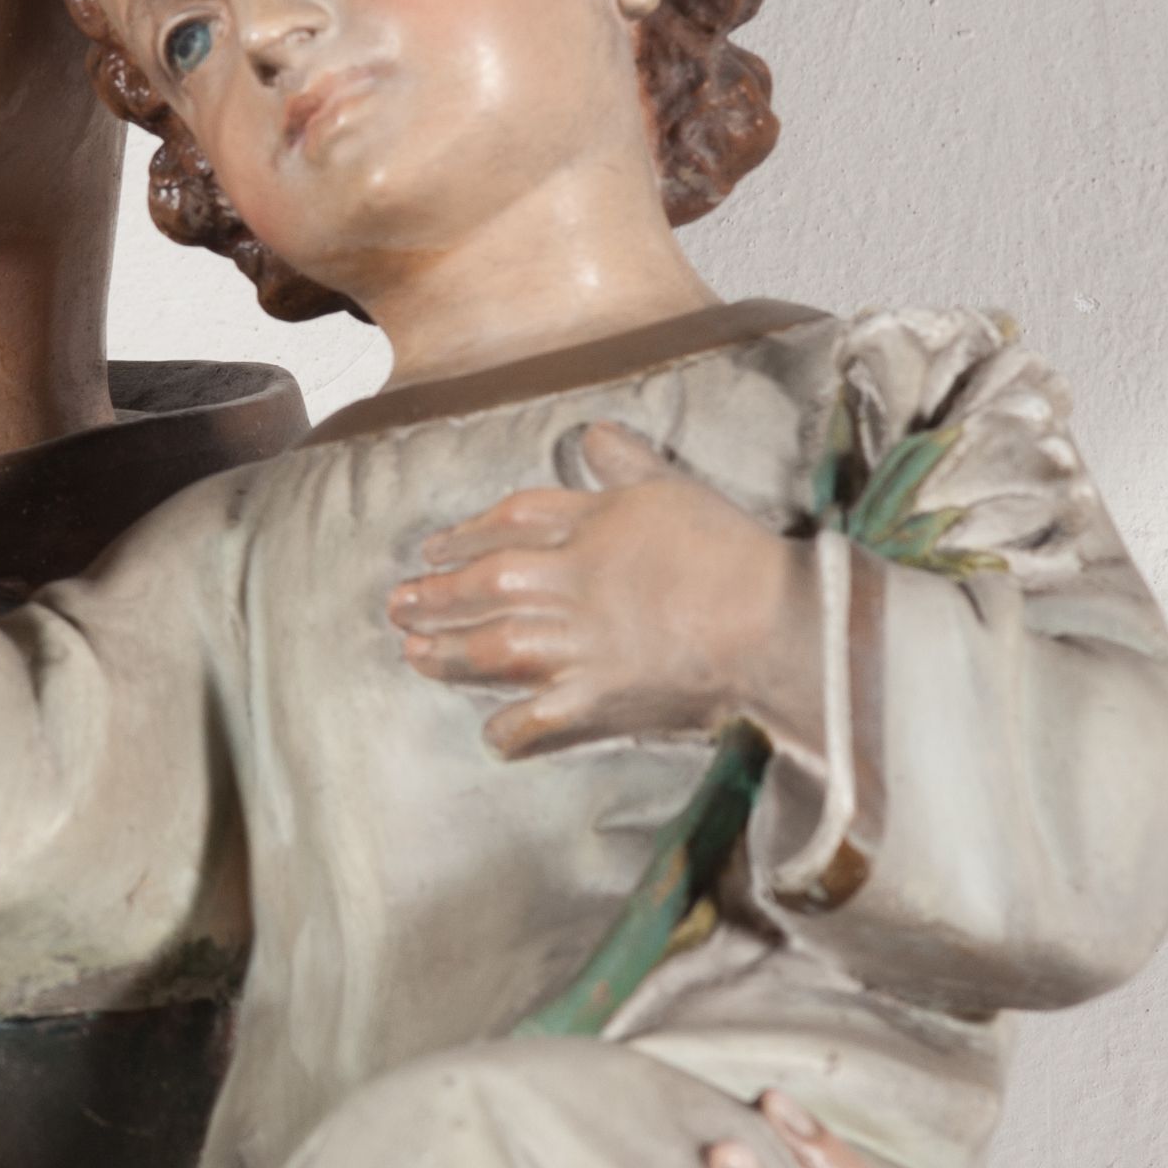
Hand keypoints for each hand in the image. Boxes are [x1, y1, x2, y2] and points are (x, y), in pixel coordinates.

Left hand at [384, 425, 822, 760]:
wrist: (770, 621)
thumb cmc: (729, 550)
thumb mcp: (674, 487)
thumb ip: (625, 464)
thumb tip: (590, 434)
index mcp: (590, 527)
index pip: (511, 524)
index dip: (466, 535)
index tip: (434, 549)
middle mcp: (569, 583)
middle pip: (486, 584)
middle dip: (435, 595)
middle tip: (397, 605)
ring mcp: (577, 643)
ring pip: (493, 646)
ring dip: (447, 651)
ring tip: (413, 653)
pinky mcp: (595, 698)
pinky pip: (536, 717)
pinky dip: (510, 728)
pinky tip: (490, 734)